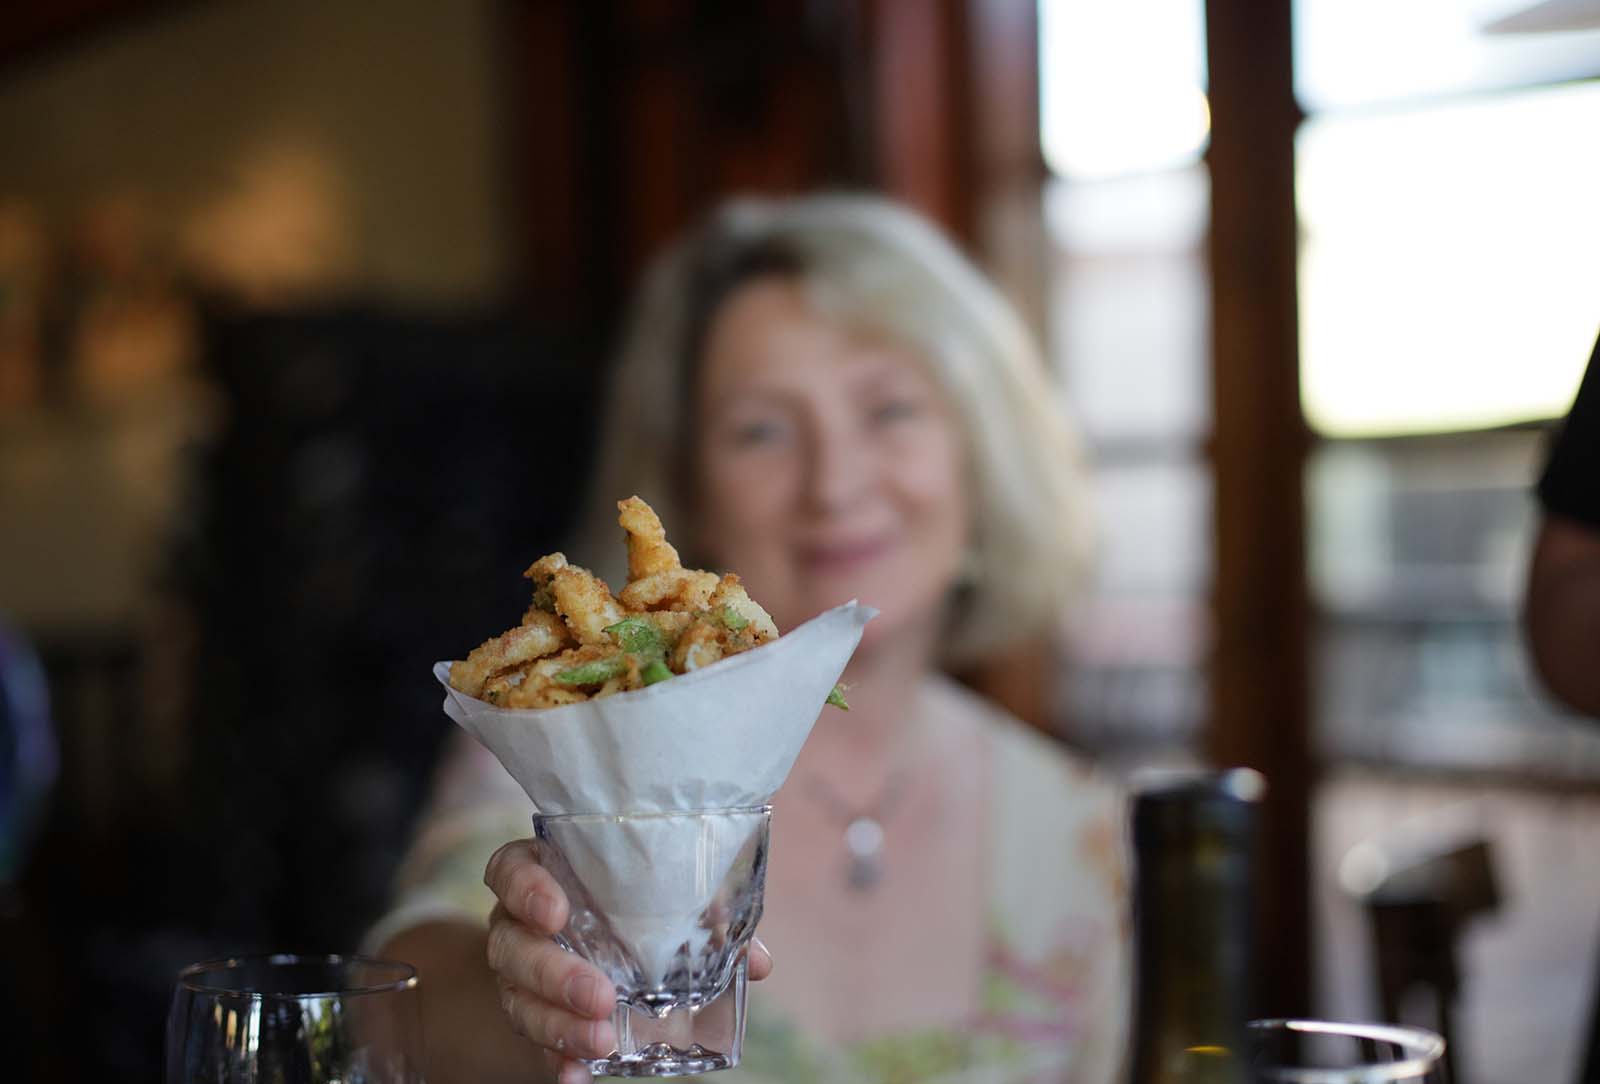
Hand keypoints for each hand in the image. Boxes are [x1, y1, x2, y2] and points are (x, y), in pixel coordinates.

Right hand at [483, 839, 773, 1083]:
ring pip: (518, 997)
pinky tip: (575, 1076)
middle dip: (555, 974)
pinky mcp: (532, 1014)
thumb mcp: (667, 903)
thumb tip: (758, 962)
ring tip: (600, 1042)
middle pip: (514, 944)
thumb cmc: (635, 908)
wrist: (600, 947)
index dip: (525, 889)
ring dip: (558, 1023)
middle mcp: (520, 923)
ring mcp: (519, 972)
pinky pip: (532, 1040)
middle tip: (601, 996)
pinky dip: (555, 1058)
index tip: (556, 911)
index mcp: (548, 874)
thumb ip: (707, 921)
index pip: (511, 870)